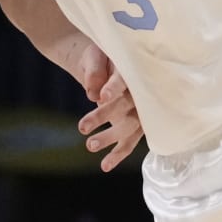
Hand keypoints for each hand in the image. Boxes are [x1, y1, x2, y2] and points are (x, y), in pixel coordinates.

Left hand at [75, 45, 144, 171]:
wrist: (108, 64)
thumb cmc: (102, 58)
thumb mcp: (95, 56)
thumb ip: (94, 71)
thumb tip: (93, 94)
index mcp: (132, 71)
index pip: (124, 80)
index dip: (113, 88)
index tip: (101, 96)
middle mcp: (140, 92)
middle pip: (124, 105)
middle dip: (103, 117)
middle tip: (81, 127)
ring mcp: (140, 110)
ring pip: (128, 126)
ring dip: (110, 138)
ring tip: (89, 145)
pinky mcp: (136, 124)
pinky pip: (130, 141)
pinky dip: (118, 154)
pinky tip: (105, 166)